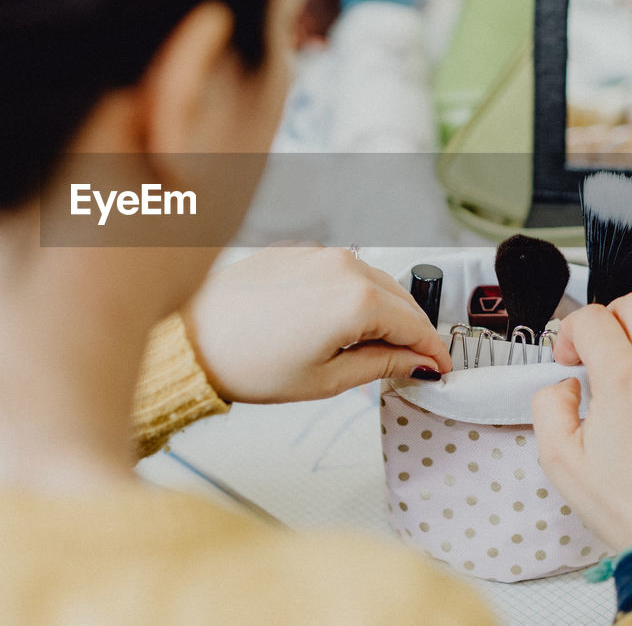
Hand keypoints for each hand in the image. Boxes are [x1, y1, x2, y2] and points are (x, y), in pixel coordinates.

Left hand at [181, 244, 449, 403]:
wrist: (193, 339)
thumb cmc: (247, 362)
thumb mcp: (326, 379)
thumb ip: (381, 365)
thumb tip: (414, 362)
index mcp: (357, 300)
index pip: (416, 324)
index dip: (432, 350)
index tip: (439, 367)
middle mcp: (343, 266)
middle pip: (400, 298)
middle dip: (411, 330)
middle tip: (412, 362)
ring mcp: (318, 253)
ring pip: (373, 280)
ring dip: (383, 310)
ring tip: (374, 347)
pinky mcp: (296, 251)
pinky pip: (342, 270)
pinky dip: (353, 294)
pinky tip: (340, 322)